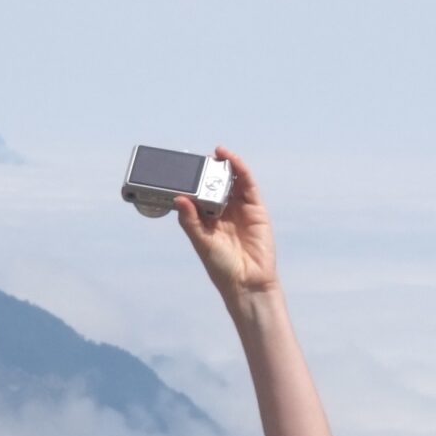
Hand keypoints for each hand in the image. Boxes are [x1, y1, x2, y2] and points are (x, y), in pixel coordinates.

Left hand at [174, 147, 278, 300]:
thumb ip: (190, 221)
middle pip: (216, 185)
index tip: (182, 168)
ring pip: (233, 181)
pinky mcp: (256, 209)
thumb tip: (179, 198)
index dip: (193, 181)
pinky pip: (248, 185)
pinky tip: (231, 160)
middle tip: (199, 158)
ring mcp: (241, 209)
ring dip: (225, 166)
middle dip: (209, 170)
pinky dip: (241, 170)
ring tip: (215, 153)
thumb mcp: (201, 242)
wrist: (247, 282)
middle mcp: (225, 212)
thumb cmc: (222, 267)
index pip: (200, 194)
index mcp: (208, 220)